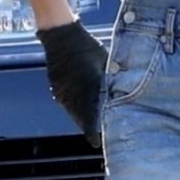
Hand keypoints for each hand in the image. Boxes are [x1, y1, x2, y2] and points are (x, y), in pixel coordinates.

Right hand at [37, 20, 108, 148]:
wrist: (61, 36)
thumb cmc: (87, 47)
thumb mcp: (105, 62)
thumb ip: (112, 79)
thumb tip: (123, 94)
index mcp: (86, 87)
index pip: (88, 116)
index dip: (91, 132)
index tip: (95, 143)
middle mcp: (71, 92)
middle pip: (80, 118)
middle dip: (90, 127)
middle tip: (102, 135)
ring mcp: (61, 91)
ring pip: (72, 112)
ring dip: (82, 118)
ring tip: (94, 124)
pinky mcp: (56, 87)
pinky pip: (66, 103)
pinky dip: (75, 108)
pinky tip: (84, 108)